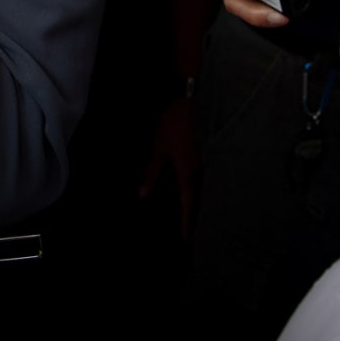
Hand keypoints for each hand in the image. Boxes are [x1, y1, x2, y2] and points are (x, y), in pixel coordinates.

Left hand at [141, 94, 198, 239]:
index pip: (188, 203)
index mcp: (188, 172)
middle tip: (184, 234)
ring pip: (192, 189)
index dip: (186, 221)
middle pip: (193, 199)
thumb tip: (143, 195)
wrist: (183, 102)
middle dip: (189, 216)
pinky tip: (177, 193)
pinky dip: (185, 191)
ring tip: (181, 218)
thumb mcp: (157, 150)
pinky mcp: (191, 155)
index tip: (185, 238)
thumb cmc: (170, 126)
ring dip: (187, 204)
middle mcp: (196, 170)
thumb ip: (151, 173)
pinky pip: (190, 180)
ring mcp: (195, 162)